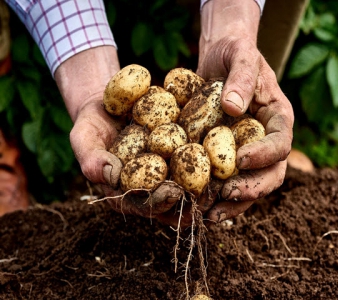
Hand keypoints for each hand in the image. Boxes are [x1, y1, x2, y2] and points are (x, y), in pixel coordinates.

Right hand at [54, 46, 217, 227]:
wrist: (108, 104)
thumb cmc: (93, 124)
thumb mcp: (84, 137)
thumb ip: (91, 158)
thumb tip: (108, 174)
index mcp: (124, 192)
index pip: (143, 205)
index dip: (158, 202)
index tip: (173, 193)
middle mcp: (147, 189)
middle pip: (172, 202)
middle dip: (190, 200)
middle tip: (206, 193)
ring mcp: (164, 175)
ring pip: (187, 188)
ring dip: (205, 188)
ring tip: (223, 182)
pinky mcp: (177, 159)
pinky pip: (195, 165)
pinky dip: (209, 166)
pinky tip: (225, 161)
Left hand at [197, 0, 293, 223]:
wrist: (221, 57)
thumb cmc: (236, 54)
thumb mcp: (241, 57)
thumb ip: (241, 78)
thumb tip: (233, 108)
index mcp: (279, 119)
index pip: (281, 144)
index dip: (264, 155)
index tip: (241, 159)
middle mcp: (266, 141)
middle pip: (270, 175)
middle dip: (251, 188)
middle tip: (227, 195)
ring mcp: (248, 151)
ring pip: (249, 185)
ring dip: (233, 203)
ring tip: (210, 215)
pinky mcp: (227, 156)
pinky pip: (227, 181)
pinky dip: (216, 196)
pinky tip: (198, 205)